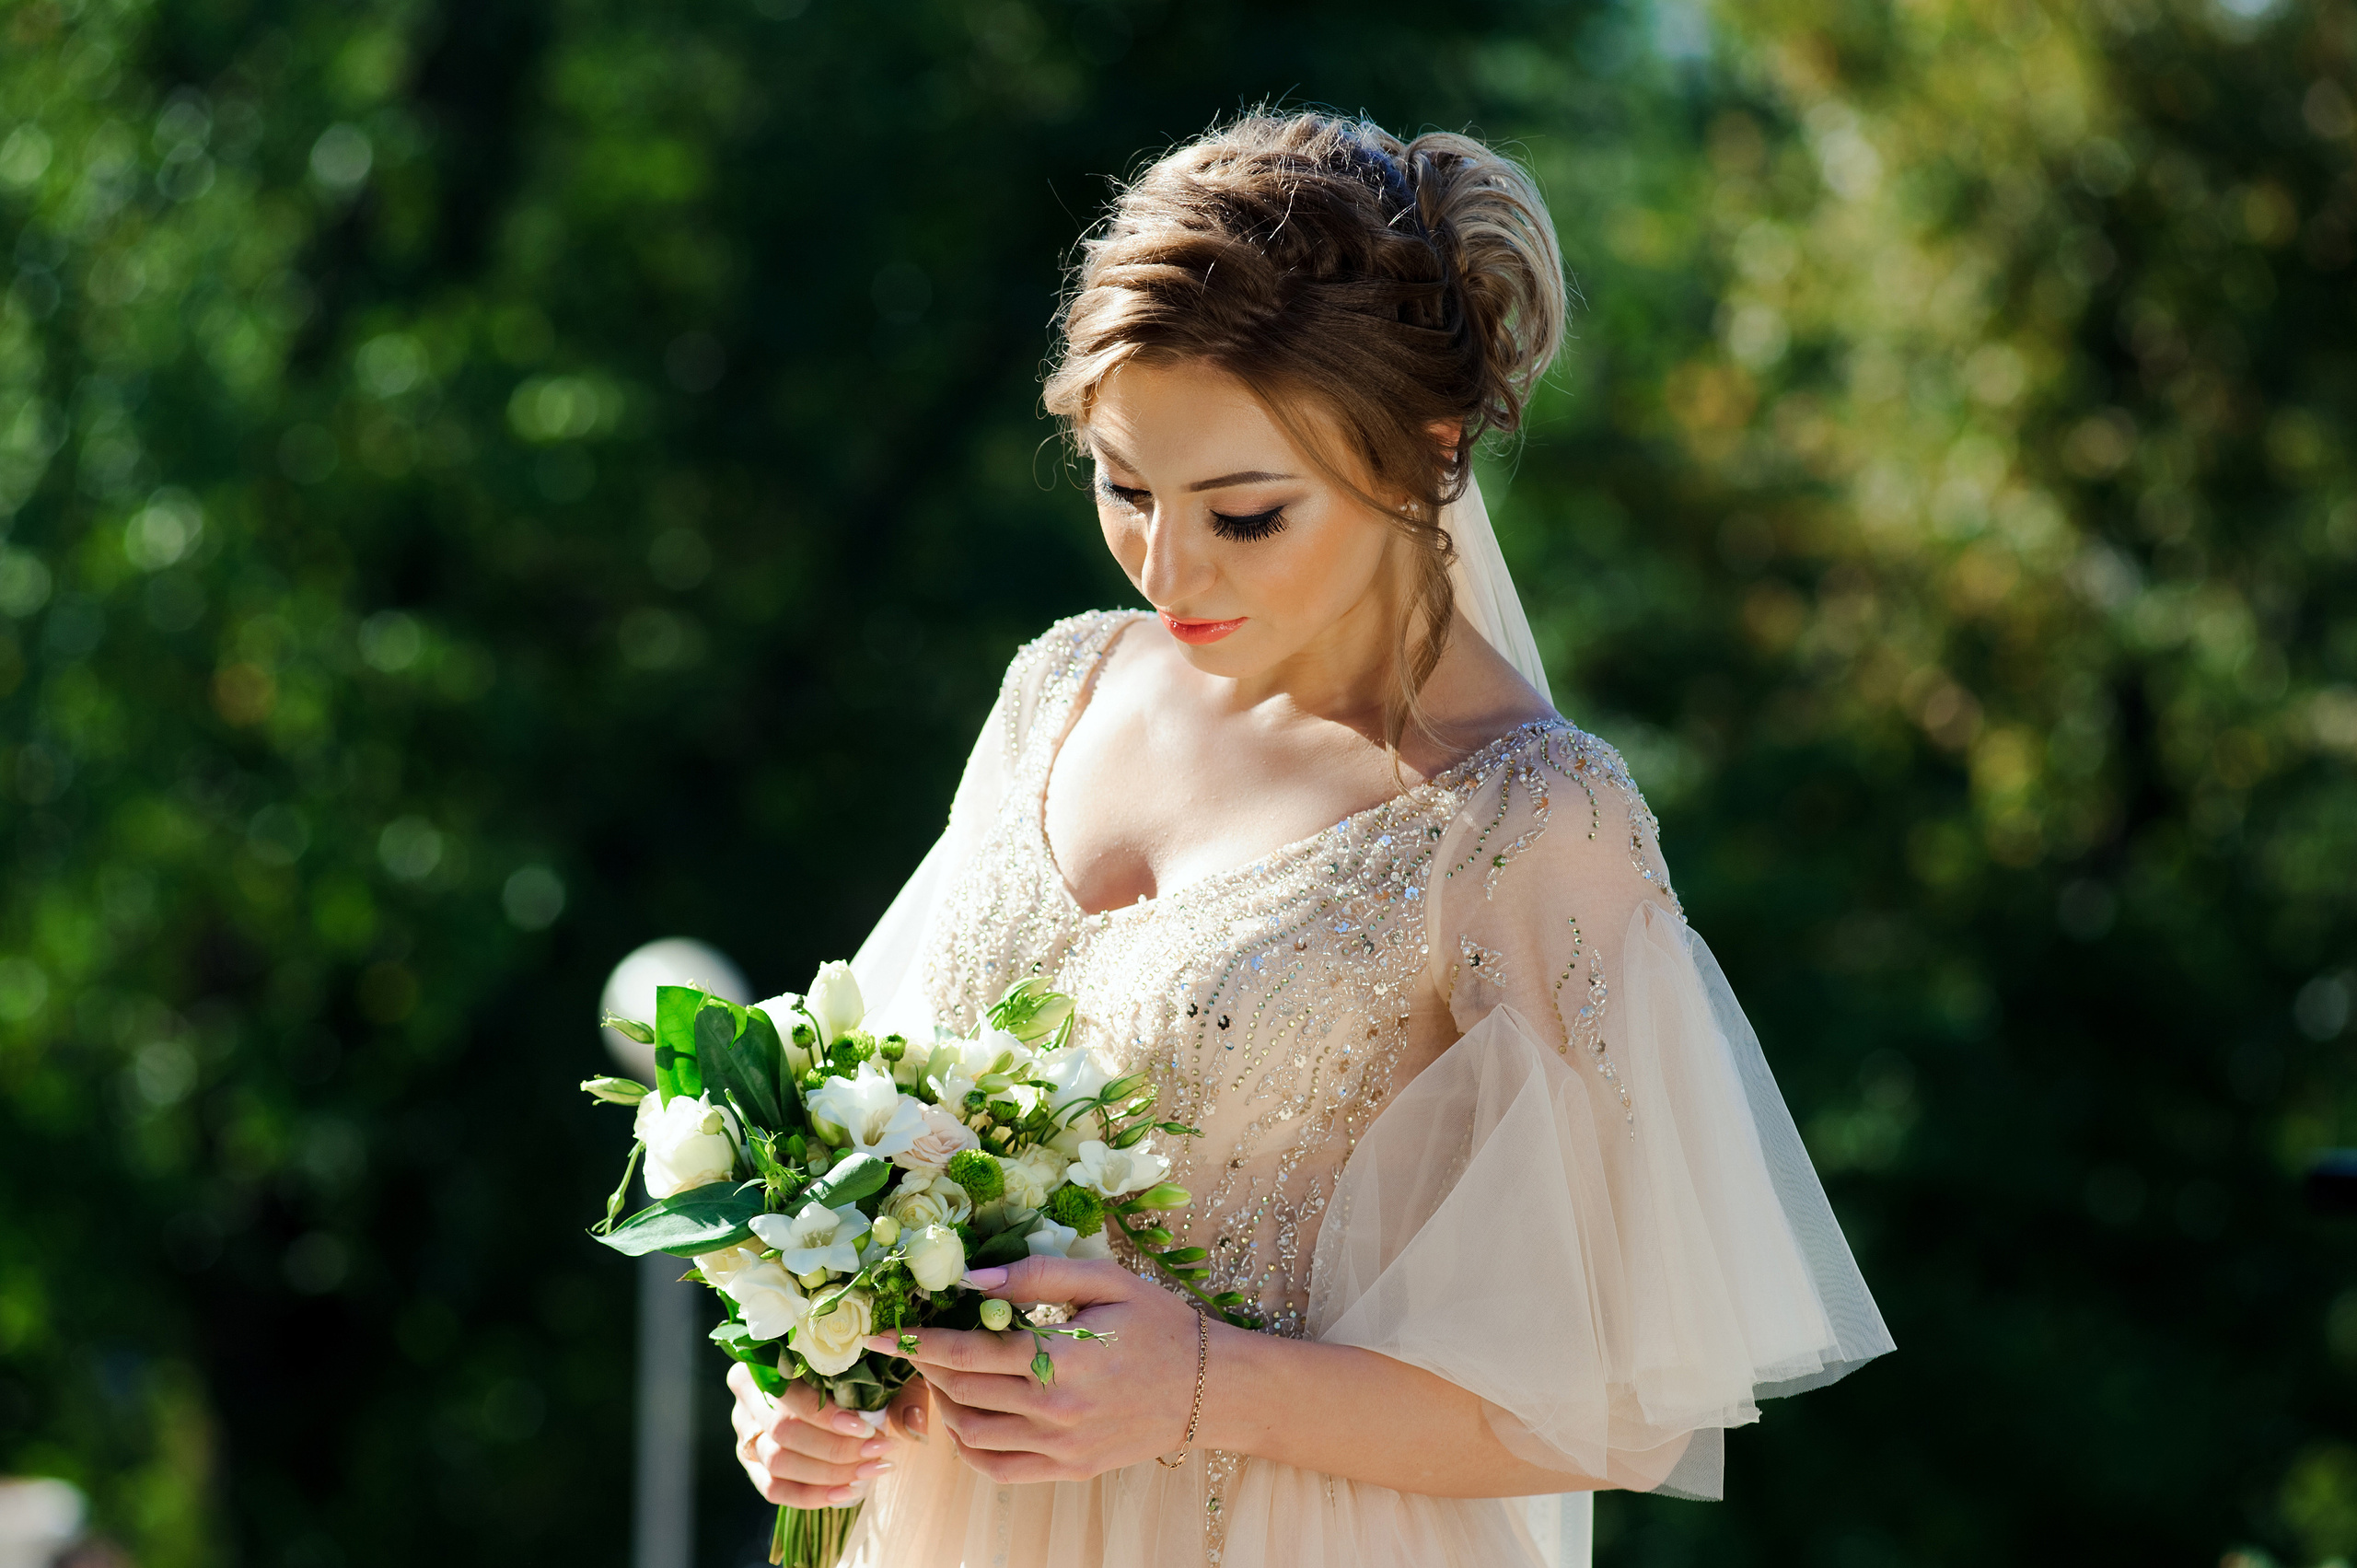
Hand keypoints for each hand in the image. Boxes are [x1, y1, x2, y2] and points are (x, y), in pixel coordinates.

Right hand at [725, 1361, 927, 1507]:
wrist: (834, 1385)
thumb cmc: (855, 1369)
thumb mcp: (880, 1368)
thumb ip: (897, 1391)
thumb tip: (912, 1425)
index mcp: (767, 1361)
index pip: (789, 1393)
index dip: (827, 1416)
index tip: (867, 1428)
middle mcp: (747, 1396)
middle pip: (782, 1432)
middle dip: (835, 1449)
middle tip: (879, 1451)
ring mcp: (745, 1431)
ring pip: (777, 1462)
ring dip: (828, 1474)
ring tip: (871, 1470)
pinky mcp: (751, 1462)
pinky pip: (772, 1488)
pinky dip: (811, 1495)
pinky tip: (847, 1492)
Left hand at [861, 1257, 1208, 1484]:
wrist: (1207, 1386)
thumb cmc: (1157, 1323)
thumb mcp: (1105, 1280)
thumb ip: (1037, 1275)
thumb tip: (973, 1279)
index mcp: (1063, 1359)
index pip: (967, 1353)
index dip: (916, 1342)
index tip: (879, 1332)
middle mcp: (1056, 1411)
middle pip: (960, 1393)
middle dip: (925, 1366)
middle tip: (914, 1341)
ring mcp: (1060, 1448)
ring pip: (971, 1434)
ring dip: (943, 1402)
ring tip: (944, 1372)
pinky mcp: (1066, 1470)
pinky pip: (997, 1468)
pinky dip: (968, 1446)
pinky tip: (967, 1416)